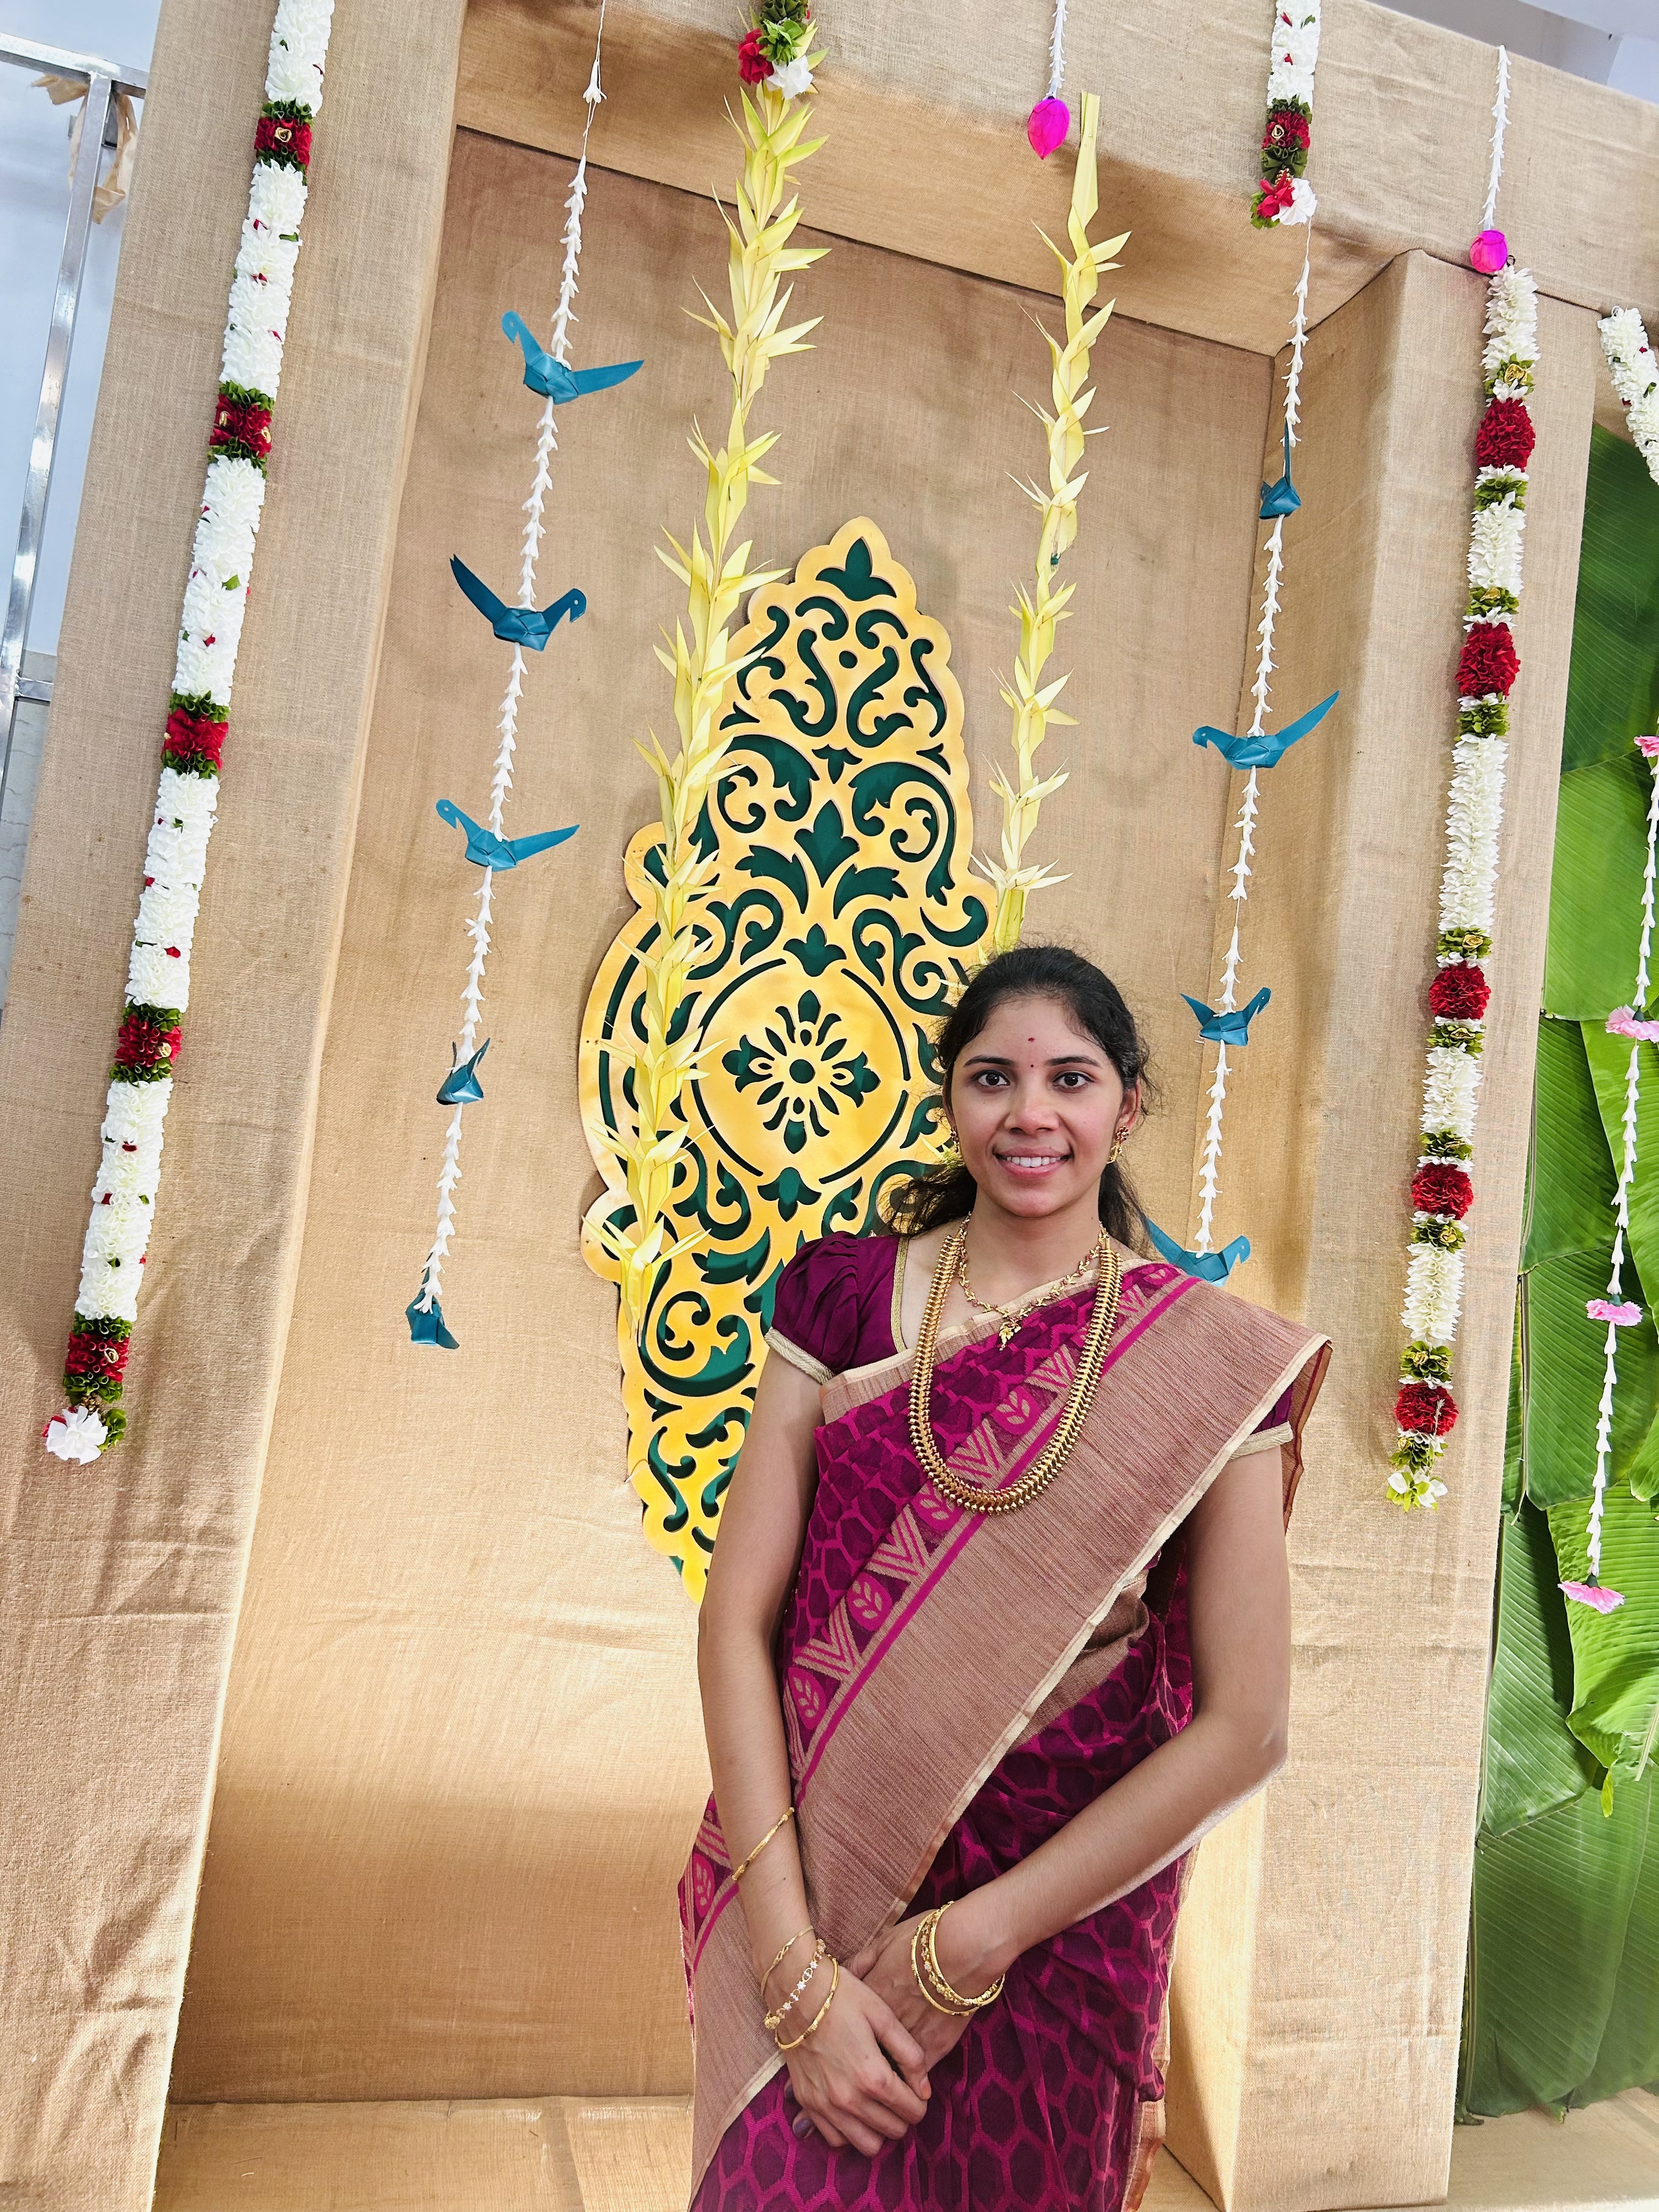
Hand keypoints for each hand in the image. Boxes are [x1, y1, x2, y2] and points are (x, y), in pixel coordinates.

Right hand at [778, 1955, 929, 2155]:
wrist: (795, 1992)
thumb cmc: (844, 1997)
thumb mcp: (884, 2016)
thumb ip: (910, 2055)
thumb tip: (925, 2090)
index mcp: (873, 2076)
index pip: (913, 2111)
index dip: (921, 2101)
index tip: (916, 2088)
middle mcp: (849, 2099)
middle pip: (894, 2130)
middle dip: (903, 2115)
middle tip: (899, 2093)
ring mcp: (825, 2105)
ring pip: (867, 2145)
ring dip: (880, 2129)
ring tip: (879, 2104)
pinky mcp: (808, 2104)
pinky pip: (836, 2140)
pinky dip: (850, 2131)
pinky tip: (854, 2109)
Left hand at [847, 1901, 1007, 2070]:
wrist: (964, 1949)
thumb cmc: (923, 1940)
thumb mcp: (884, 1942)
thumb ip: (861, 1963)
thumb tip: (843, 1974)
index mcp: (868, 1999)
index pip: (847, 2024)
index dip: (845, 2032)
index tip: (845, 2036)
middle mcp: (883, 2025)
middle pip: (865, 2052)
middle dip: (858, 2062)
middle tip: (857, 2067)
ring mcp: (907, 2039)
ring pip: (889, 2070)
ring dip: (885, 2076)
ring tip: (882, 2084)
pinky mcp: (933, 2048)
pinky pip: (916, 2074)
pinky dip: (911, 2080)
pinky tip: (909, 2083)